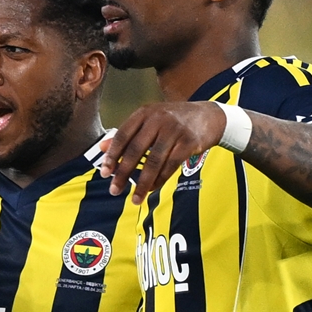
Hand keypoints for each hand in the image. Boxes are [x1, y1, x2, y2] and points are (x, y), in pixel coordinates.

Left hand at [99, 102, 224, 203]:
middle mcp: (158, 119)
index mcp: (144, 113)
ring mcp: (174, 130)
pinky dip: (160, 180)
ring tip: (135, 198)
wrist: (209, 116)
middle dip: (123, 173)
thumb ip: (126, 133)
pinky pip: (171, 165)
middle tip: (114, 189)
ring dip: (143, 183)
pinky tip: (152, 189)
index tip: (104, 173)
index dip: (112, 156)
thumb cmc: (174, 120)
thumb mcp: (149, 120)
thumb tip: (102, 148)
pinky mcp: (189, 142)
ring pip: (154, 161)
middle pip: (136, 150)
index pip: (123, 135)